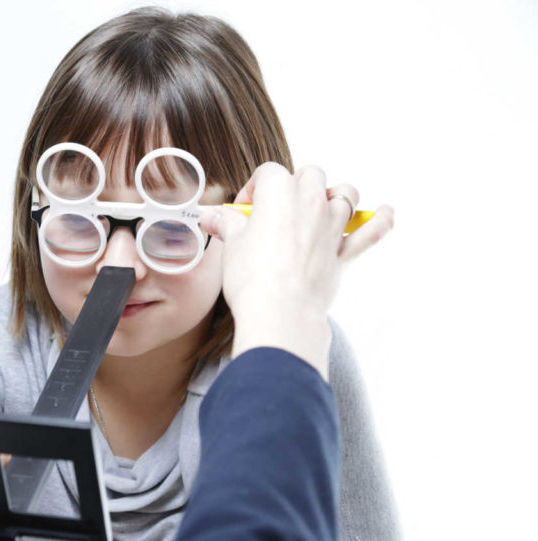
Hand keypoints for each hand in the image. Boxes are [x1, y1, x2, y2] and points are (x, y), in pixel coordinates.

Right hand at [200, 163, 393, 378]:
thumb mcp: (232, 245)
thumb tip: (209, 216)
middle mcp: (312, 201)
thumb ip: (225, 223)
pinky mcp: (345, 252)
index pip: (268, 173)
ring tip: (321, 207)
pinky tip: (386, 212)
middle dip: (295, 184)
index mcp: (280, 192)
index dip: (254, 189)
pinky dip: (381, 220)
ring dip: (334, 196)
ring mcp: (333, 225)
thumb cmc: (251, 277)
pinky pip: (372, 230)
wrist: (279, 312)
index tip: (242, 211)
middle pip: (310, 174)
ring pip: (345, 194)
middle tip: (279, 209)